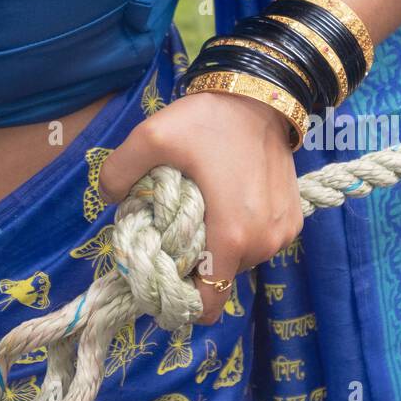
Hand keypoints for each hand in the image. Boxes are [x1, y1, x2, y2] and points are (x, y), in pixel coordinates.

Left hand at [98, 91, 303, 324]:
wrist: (261, 96)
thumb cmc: (210, 120)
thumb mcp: (152, 136)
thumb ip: (118, 172)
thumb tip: (107, 198)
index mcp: (232, 236)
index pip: (208, 304)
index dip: (180, 299)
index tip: (163, 276)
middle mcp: (263, 243)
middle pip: (218, 280)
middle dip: (195, 263)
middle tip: (178, 226)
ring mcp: (283, 234)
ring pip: (238, 262)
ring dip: (218, 246)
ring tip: (204, 210)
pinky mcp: (293, 221)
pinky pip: (257, 243)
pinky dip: (240, 232)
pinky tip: (227, 201)